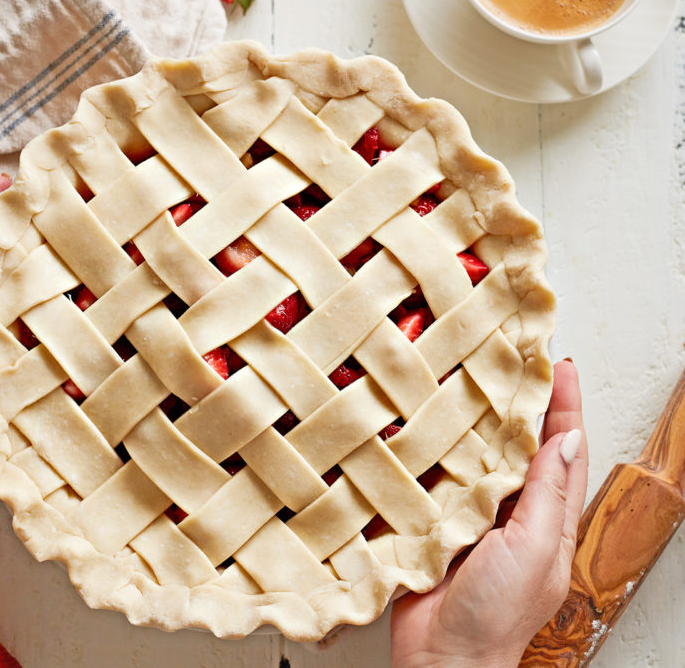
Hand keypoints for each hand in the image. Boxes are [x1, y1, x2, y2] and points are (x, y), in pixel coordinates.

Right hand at [390, 360, 586, 667]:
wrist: (441, 655)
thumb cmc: (495, 615)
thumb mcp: (534, 550)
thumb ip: (548, 495)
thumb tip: (566, 440)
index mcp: (549, 519)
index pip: (565, 451)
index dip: (566, 409)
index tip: (561, 367)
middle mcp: (515, 510)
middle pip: (523, 445)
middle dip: (523, 404)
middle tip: (515, 361)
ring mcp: (477, 512)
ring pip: (483, 454)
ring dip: (481, 419)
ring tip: (475, 379)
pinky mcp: (441, 515)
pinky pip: (445, 471)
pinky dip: (443, 446)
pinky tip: (435, 422)